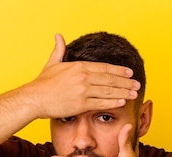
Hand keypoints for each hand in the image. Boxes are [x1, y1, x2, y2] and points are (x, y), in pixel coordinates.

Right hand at [26, 34, 140, 119]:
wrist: (34, 98)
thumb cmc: (42, 83)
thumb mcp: (52, 63)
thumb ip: (58, 50)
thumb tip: (58, 35)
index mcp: (79, 66)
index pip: (104, 68)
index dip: (118, 71)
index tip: (129, 73)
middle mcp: (83, 77)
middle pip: (109, 79)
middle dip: (125, 82)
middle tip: (137, 84)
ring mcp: (83, 91)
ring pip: (108, 91)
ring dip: (123, 92)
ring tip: (134, 94)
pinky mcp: (81, 104)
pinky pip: (101, 103)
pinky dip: (113, 102)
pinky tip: (122, 102)